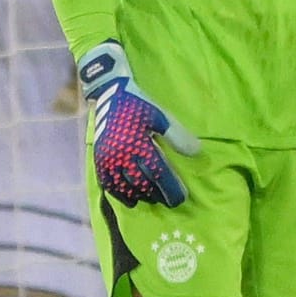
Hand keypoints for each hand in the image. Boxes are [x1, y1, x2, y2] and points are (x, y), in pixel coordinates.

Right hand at [77, 41, 199, 207]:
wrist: (110, 94)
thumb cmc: (140, 105)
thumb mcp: (162, 117)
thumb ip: (178, 135)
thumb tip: (197, 152)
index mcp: (138, 145)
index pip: (158, 174)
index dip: (170, 188)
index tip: (181, 197)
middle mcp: (121, 156)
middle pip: (142, 183)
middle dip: (158, 194)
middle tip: (172, 201)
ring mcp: (107, 159)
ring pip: (125, 186)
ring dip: (140, 196)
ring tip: (154, 199)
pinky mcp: (98, 159)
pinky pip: (107, 183)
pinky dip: (119, 194)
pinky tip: (130, 200)